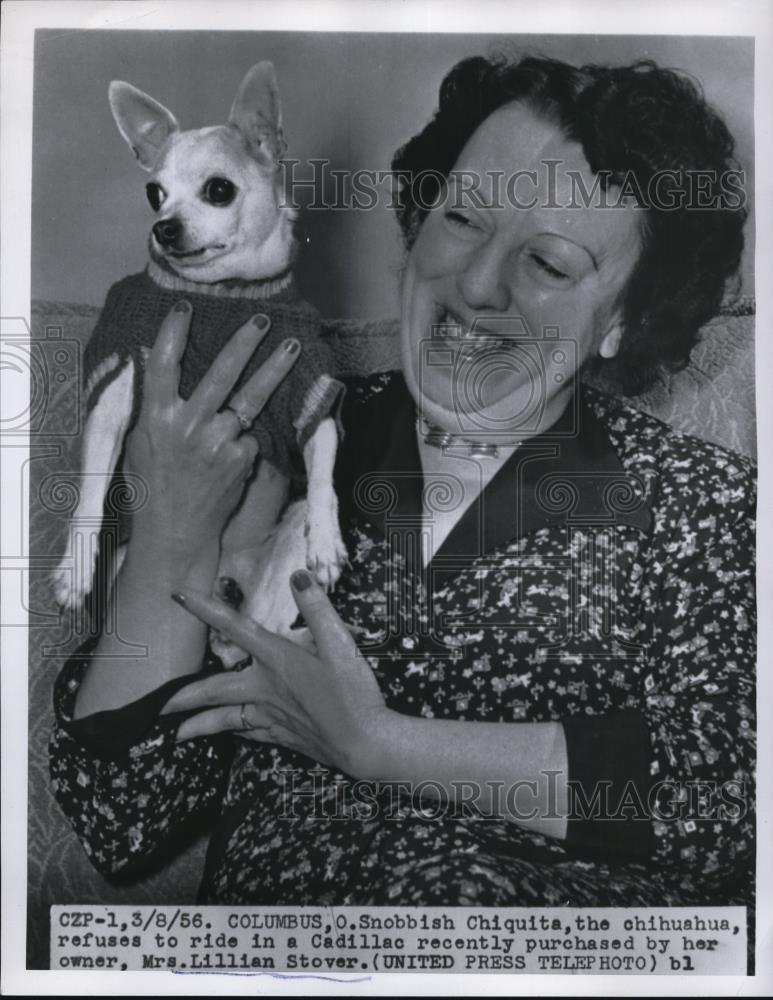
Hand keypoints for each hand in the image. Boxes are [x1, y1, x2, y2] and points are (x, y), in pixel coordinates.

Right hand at [125, 301, 299, 566]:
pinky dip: (243, 440)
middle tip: (263, 320)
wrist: (176, 532)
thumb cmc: (152, 487)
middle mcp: (190, 426)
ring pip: (250, 400)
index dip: (173, 333)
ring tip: (291, 348)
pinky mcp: (241, 459)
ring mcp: (219, 442)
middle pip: (222, 373)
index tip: (184, 308)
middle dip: (244, 342)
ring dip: (273, 372)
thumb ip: (154, 408)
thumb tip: (156, 368)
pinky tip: (230, 457)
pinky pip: (248, 438)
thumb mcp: (141, 443)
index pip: (164, 365)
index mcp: (157, 418)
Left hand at [161, 570, 389, 776]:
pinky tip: (229, 736)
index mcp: (276, 659)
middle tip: (155, 705)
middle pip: (214, 690)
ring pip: (225, 721)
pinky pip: (249, 733)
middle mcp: (265, 688)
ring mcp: (271, 715)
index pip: (234, 627)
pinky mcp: (283, 735)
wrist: (364, 741)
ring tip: (176, 735)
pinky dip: (233, 733)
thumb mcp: (339, 642)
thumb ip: (317, 607)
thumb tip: (298, 576)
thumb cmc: (352, 692)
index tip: (178, 596)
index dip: (205, 609)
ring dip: (198, 725)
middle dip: (182, 697)